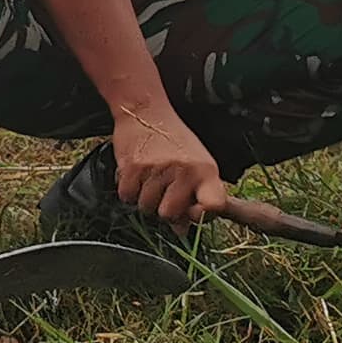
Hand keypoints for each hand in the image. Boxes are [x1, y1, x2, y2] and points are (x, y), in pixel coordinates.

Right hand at [109, 103, 226, 225]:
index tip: (192, 212)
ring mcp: (157, 170)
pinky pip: (127, 197)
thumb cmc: (173, 141)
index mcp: (205, 171)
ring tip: (149, 177)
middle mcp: (184, 171)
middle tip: (162, 189)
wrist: (146, 110)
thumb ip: (193, 197)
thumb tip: (182, 231)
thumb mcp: (193, 164)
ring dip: (144, 198)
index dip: (203, 217)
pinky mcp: (133, 168)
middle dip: (162, 207)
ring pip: (146, 208)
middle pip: (169, 215)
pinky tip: (136, 173)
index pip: (214, 205)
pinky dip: (128, 190)